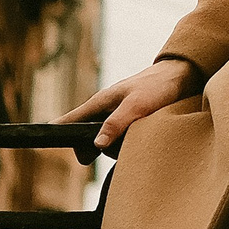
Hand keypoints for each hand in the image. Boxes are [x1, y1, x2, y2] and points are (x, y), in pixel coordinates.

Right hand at [65, 55, 199, 152]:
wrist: (183, 77)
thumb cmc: (158, 86)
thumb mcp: (137, 105)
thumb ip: (116, 123)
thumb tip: (96, 144)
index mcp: (101, 102)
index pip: (71, 119)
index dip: (58, 131)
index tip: (45, 143)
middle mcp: (106, 110)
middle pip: (88, 138)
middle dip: (96, 150)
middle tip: (114, 152)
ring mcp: (118, 117)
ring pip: (106, 142)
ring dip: (117, 148)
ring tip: (135, 141)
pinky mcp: (131, 124)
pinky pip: (121, 141)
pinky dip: (128, 146)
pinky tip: (141, 144)